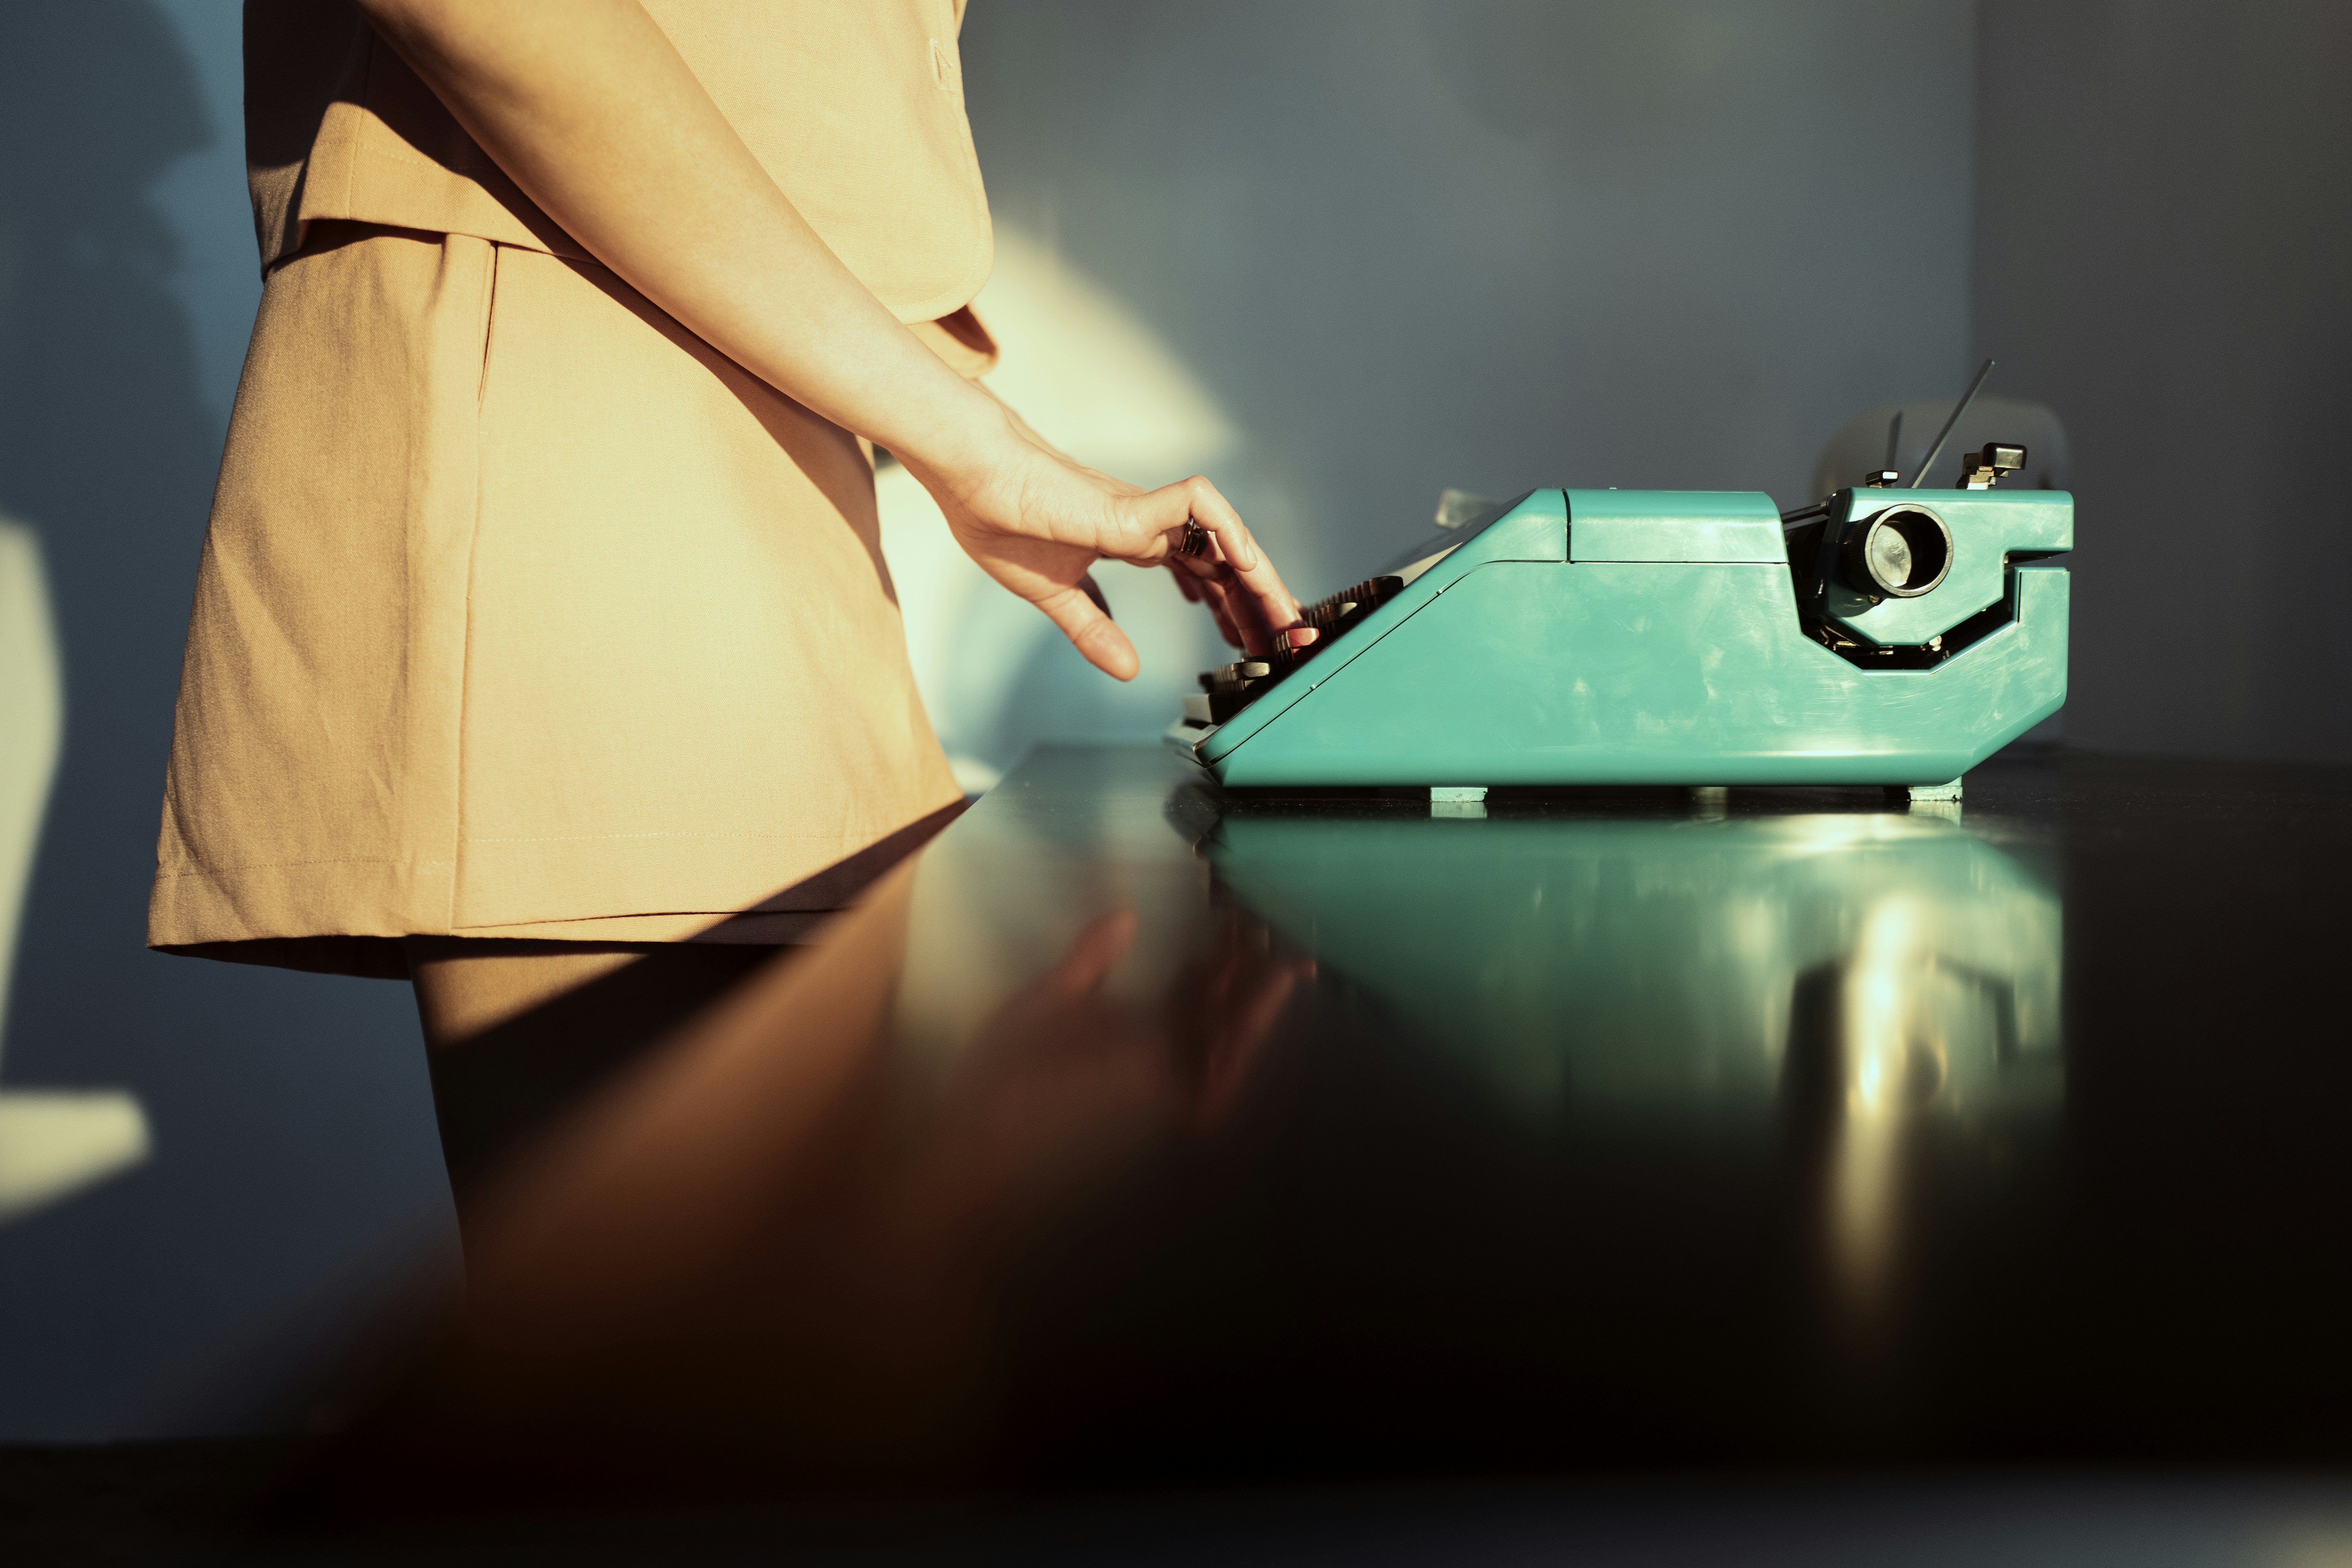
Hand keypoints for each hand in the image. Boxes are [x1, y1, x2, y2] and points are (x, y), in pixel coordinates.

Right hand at [906, 406, 1317, 678]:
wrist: (966, 475)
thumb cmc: (998, 519)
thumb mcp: (1054, 595)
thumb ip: (1093, 628)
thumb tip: (1128, 669)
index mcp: (1131, 540)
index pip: (1199, 574)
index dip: (1230, 606)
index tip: (1249, 641)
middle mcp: (1147, 524)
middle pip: (1222, 560)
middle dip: (1258, 600)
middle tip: (1287, 637)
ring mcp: (1140, 512)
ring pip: (1221, 536)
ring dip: (1257, 574)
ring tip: (1284, 611)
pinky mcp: (1125, 505)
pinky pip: (1195, 506)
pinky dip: (1226, 530)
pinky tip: (1244, 564)